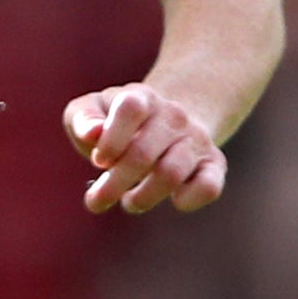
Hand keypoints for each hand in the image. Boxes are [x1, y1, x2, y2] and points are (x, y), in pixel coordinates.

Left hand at [64, 81, 228, 215]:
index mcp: (141, 97)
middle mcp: (173, 115)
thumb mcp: (90, 111)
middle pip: (143, 153)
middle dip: (114, 184)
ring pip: (171, 174)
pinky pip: (209, 186)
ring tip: (129, 201)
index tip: (98, 161)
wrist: (163, 123)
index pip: (131, 108)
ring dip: (143, 197)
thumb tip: (92, 134)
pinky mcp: (214, 163)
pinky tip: (173, 200)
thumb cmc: (115, 122)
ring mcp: (196, 139)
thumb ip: (84, 119)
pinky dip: (188, 200)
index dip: (111, 139)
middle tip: (97, 200)